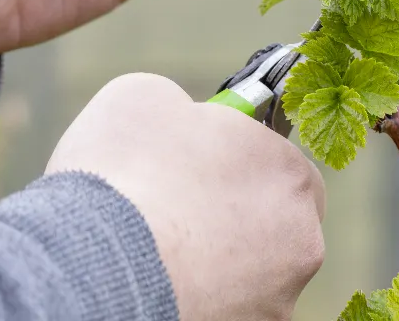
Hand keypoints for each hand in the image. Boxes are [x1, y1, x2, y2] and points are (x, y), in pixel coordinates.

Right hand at [46, 73, 325, 320]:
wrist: (97, 268)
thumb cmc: (126, 174)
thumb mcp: (146, 98)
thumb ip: (182, 106)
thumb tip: (179, 116)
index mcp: (290, 172)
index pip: (277, 163)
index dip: (234, 164)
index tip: (196, 169)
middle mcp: (301, 239)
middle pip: (274, 224)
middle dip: (234, 220)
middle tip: (177, 216)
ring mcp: (278, 299)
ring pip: (253, 277)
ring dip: (219, 267)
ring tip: (159, 258)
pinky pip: (229, 312)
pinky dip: (203, 303)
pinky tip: (160, 290)